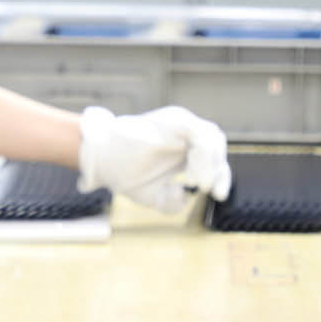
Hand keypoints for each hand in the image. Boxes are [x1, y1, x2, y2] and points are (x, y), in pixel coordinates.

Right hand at [77, 106, 233, 214]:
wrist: (100, 158)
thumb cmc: (123, 172)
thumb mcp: (153, 195)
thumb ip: (171, 202)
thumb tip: (185, 197)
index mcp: (182, 149)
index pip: (214, 158)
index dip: (220, 177)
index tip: (217, 196)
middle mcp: (184, 133)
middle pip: (217, 146)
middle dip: (218, 170)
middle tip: (207, 188)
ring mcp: (179, 124)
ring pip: (212, 137)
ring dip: (210, 163)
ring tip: (196, 181)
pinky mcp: (173, 120)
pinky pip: (200, 134)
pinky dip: (203, 155)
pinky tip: (192, 173)